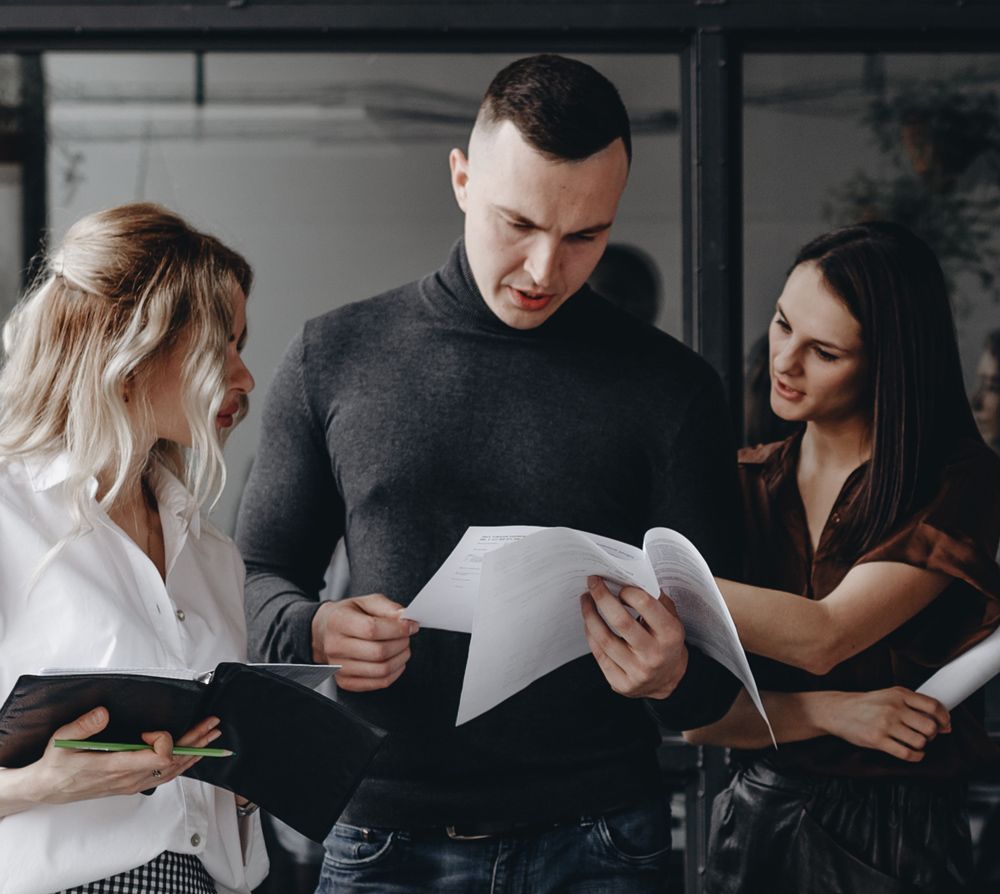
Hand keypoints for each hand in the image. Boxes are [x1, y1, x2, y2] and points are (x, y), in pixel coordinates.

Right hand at [30, 708, 221, 804]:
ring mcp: (131, 784)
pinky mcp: (131, 785)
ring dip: (193, 752)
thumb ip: (83, 726)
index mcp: (114, 768)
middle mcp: (128, 779)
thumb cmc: (56, 764)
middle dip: (195, 741)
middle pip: (172, 763)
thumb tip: (103, 712)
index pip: (156, 759)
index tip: (153, 729)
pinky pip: (164, 777)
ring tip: (211, 736)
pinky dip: (183, 765)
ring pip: (172, 771)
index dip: (165, 742)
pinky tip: (192, 755)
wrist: (46, 789)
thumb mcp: (62, 740)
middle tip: (213, 724)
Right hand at [311, 593, 418, 691]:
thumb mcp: (365, 602)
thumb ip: (387, 607)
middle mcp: (335, 646)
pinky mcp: (346, 682)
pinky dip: (395, 672)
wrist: (325, 632)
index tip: (410, 625)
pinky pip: (379, 683)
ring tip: (403, 647)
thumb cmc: (348, 615)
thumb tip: (405, 617)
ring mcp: (339, 667)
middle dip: (401, 643)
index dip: (397, 628)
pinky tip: (396, 660)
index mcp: (338, 621)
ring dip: (401, 658)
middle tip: (407, 636)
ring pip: (381, 670)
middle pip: (379, 652)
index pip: (372, 629)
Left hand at [580, 576, 687, 699]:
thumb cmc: (666, 641)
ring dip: (590, 614)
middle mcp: (654, 654)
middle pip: (620, 621)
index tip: (619, 585)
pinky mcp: (621, 683)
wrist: (668, 679)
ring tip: (586, 599)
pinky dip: (591, 634)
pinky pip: (598, 654)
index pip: (645, 604)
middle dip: (602, 597)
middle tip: (593, 582)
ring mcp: (637, 672)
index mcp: (670, 634)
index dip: (628, 591)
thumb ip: (655, 599)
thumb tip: (628, 579)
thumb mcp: (672, 619)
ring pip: (603, 639)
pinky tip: (589, 622)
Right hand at [815, 687, 950, 761]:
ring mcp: (885, 724)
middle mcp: (893, 708)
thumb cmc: (866, 705)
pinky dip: (915, 756)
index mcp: (898, 694)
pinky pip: (907, 753)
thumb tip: (945, 724)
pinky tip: (912, 752)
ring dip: (921, 745)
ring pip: (920, 741)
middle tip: (925, 735)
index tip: (945, 725)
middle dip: (932, 734)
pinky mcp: (878, 740)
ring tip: (913, 742)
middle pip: (930, 726)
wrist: (838, 710)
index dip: (944, 718)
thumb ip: (914, 705)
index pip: (933, 705)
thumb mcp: (889, 696)